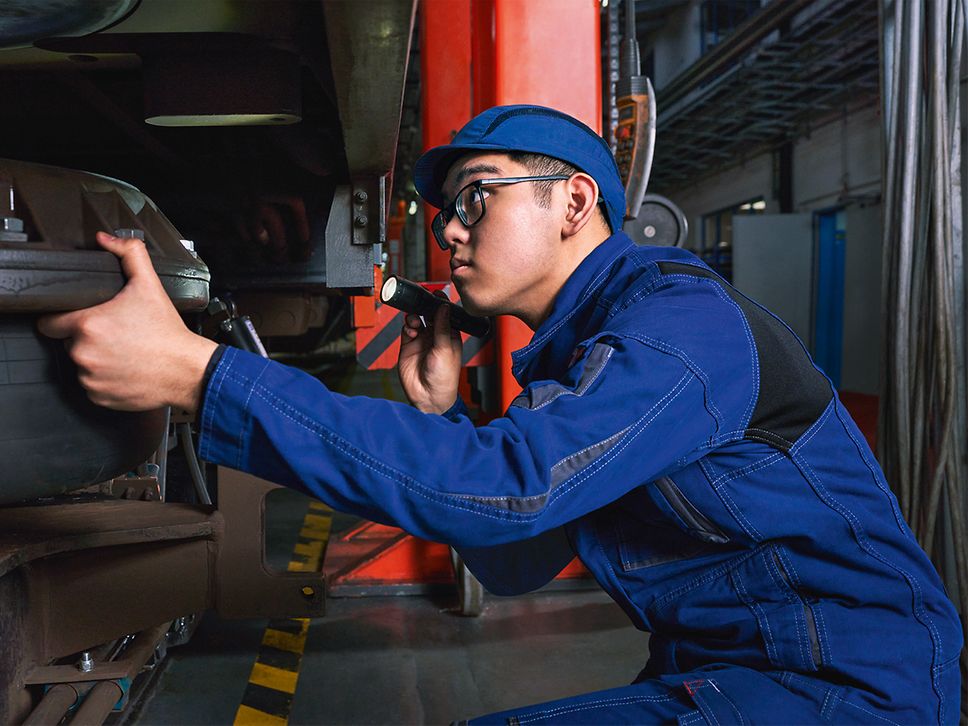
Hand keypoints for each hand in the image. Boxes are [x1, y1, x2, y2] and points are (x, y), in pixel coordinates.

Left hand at [37, 232, 217, 412]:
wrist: (187, 370)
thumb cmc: (168, 333)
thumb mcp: (150, 285)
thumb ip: (128, 254)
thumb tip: (107, 240)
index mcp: (89, 324)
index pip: (50, 322)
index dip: (64, 317)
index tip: (82, 318)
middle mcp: (84, 353)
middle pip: (70, 342)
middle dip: (88, 338)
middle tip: (117, 334)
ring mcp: (91, 377)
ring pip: (82, 365)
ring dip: (97, 359)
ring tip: (124, 352)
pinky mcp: (99, 396)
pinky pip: (92, 386)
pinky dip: (105, 379)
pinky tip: (126, 369)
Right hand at [397, 296, 462, 413]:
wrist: (428, 396)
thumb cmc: (445, 378)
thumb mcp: (446, 349)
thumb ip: (443, 327)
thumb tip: (444, 307)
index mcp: (451, 335)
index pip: (445, 314)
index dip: (440, 304)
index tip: (436, 294)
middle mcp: (436, 336)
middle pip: (429, 314)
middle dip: (424, 307)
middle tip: (421, 302)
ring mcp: (422, 340)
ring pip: (417, 319)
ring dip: (415, 316)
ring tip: (416, 322)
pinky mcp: (408, 346)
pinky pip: (406, 329)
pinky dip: (407, 327)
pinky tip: (411, 331)